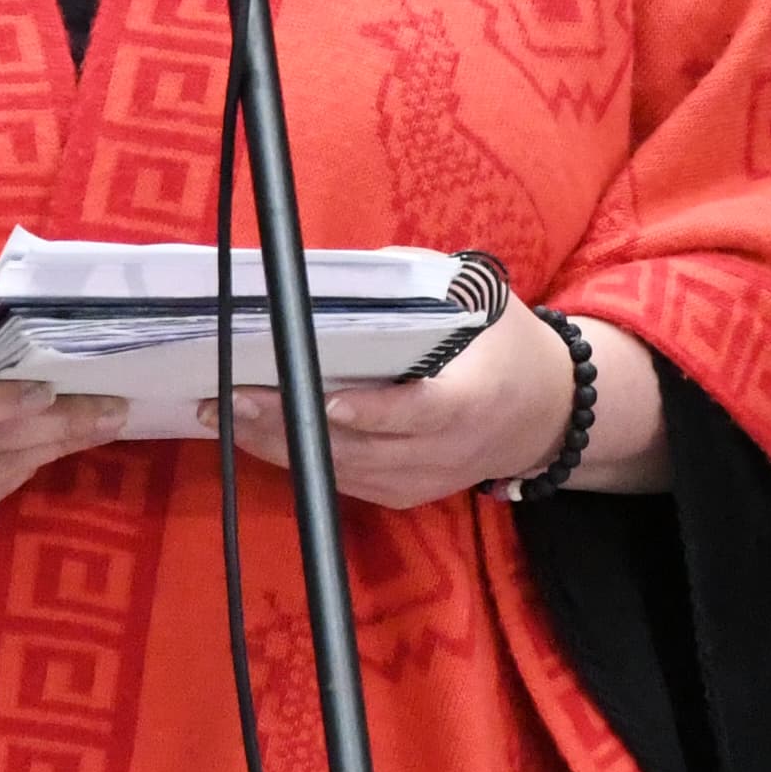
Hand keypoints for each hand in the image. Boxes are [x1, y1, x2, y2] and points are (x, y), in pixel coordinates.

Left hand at [217, 305, 662, 508]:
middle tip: (235, 396)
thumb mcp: (481, 299)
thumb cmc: (505, 344)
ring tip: (223, 413)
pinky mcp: (404, 496)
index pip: (419, 412)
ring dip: (280, 444)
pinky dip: (297, 457)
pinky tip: (253, 434)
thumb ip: (418, 285)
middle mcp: (447, 452)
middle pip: (363, 448)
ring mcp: (424, 481)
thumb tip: (345, 275)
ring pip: (343, 471)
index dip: (371, 411)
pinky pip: (342, 482)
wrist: (547, 413)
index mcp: (474, 398)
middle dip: (294, 423)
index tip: (322, 397)